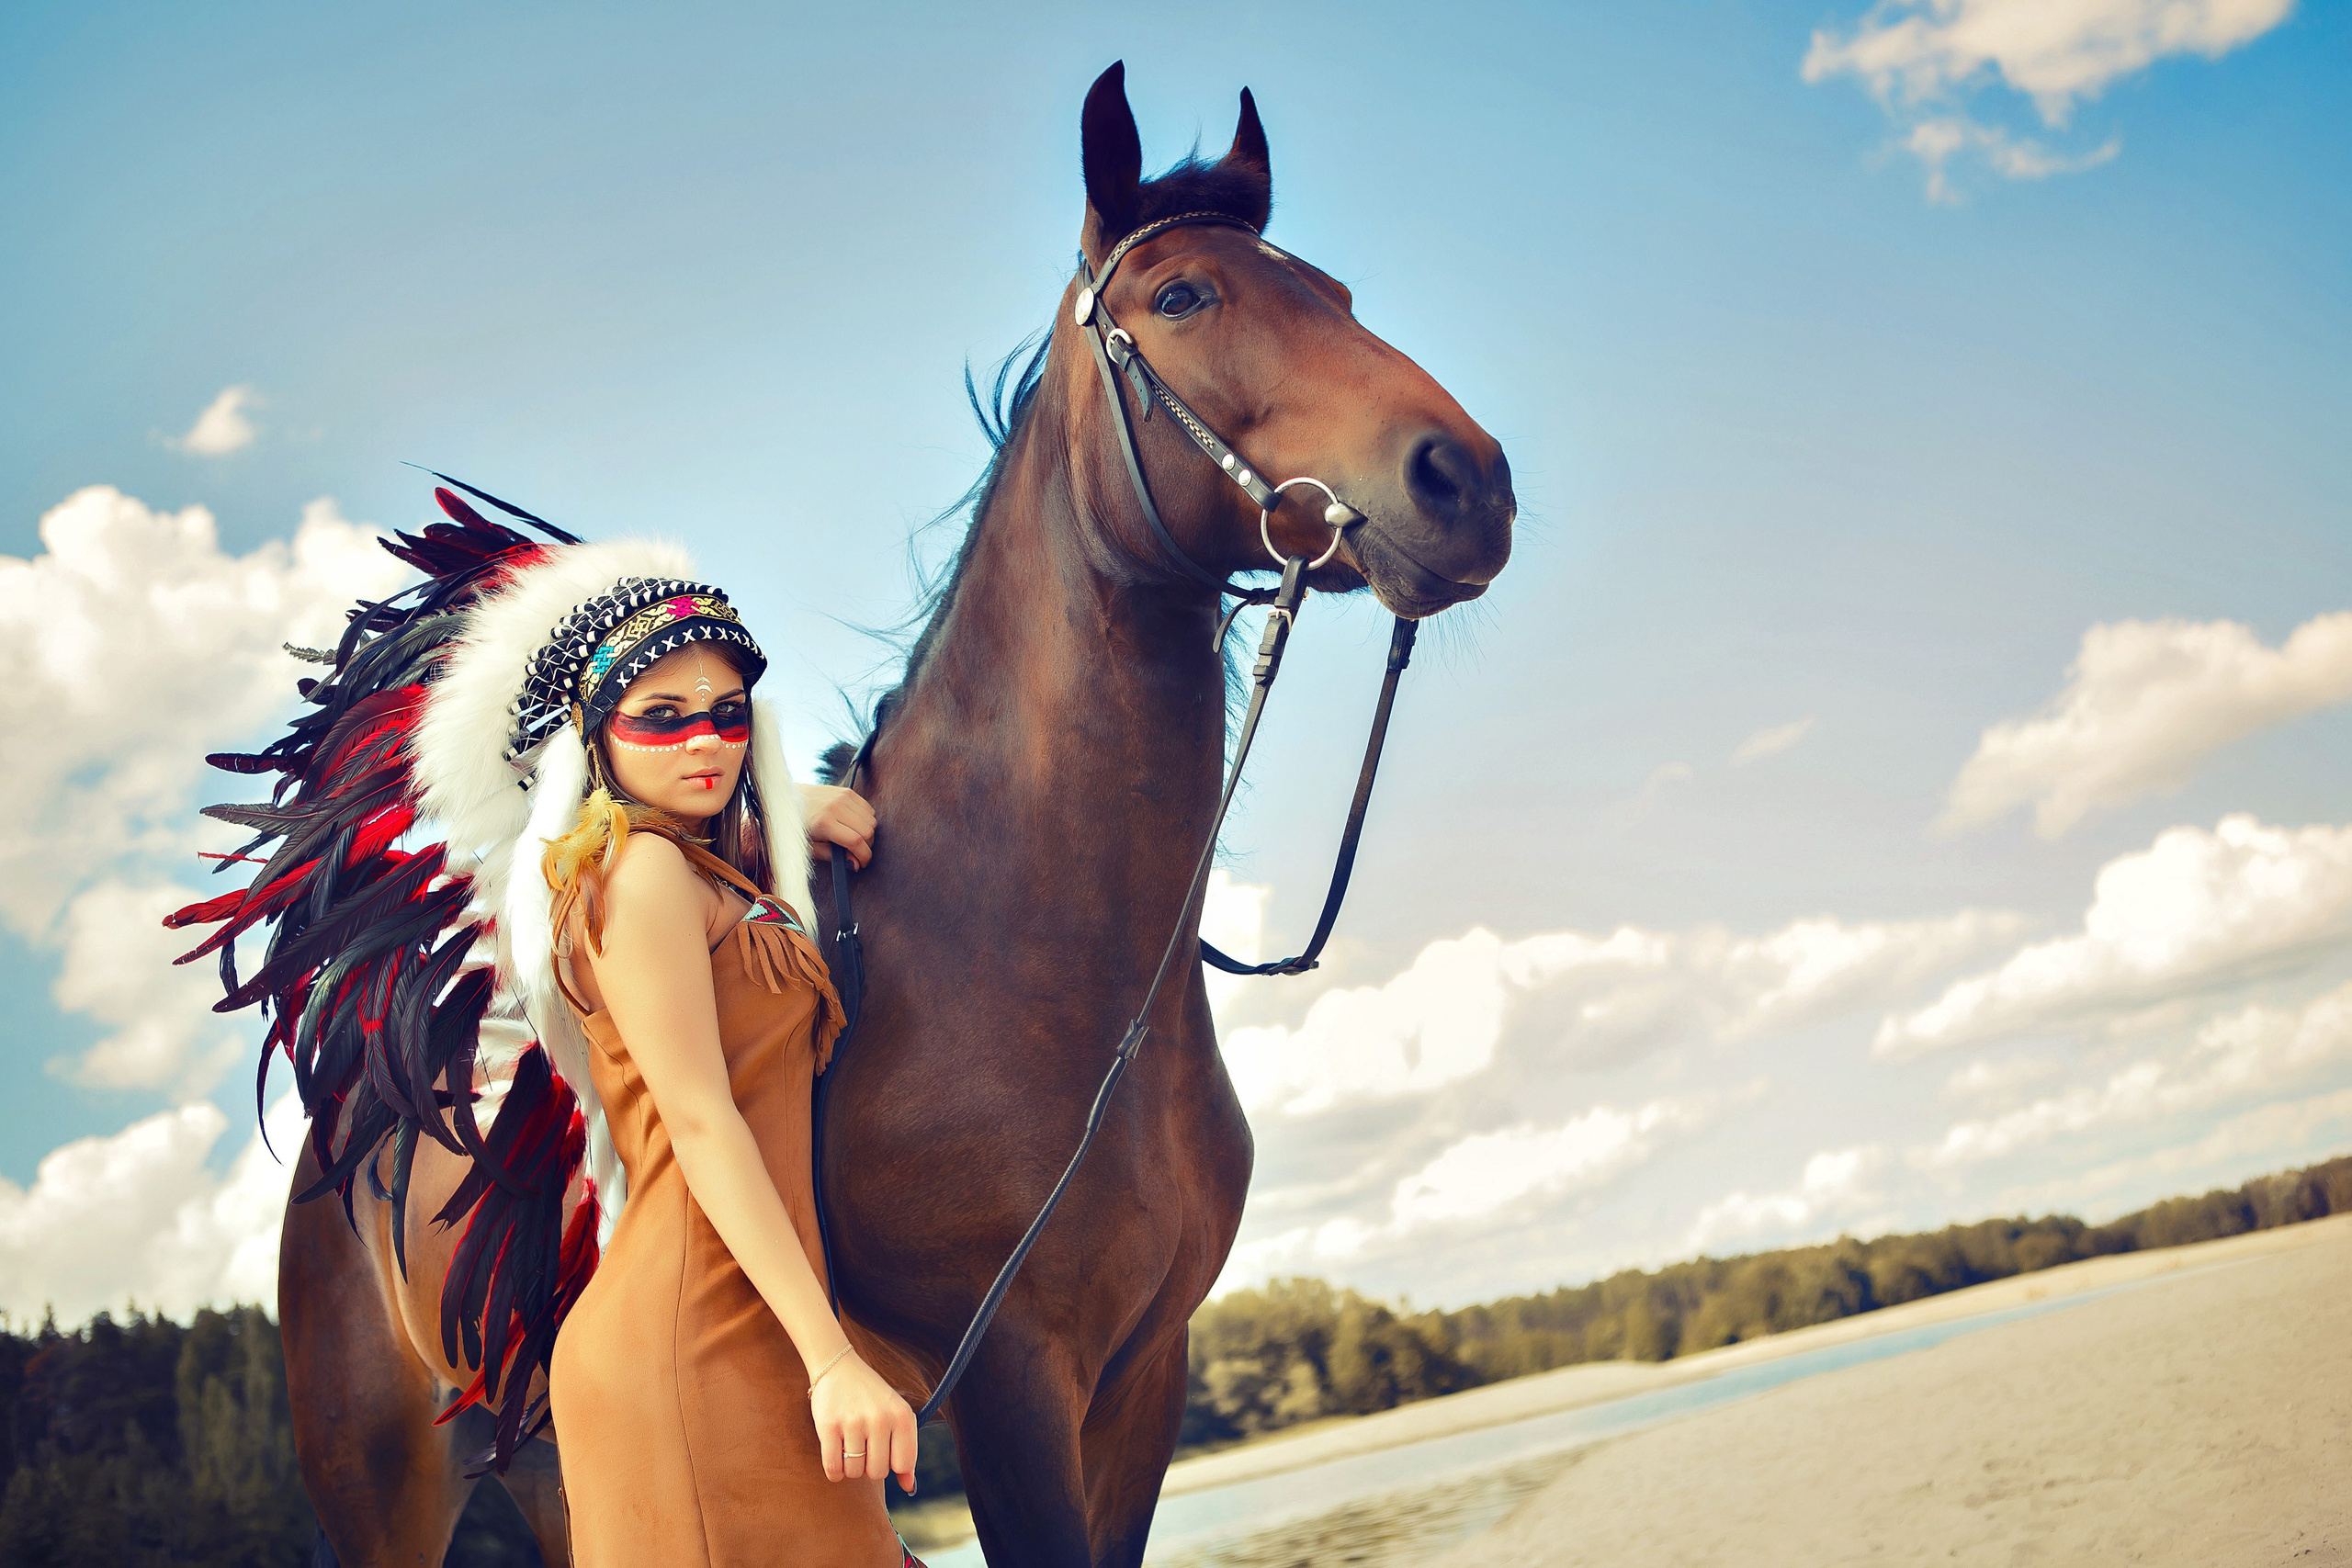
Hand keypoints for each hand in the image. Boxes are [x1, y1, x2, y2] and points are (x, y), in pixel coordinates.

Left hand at [802, 785, 875, 868]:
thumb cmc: (799, 826)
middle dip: (867, 846)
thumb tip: (855, 863)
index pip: (856, 841)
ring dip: (867, 833)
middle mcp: (835, 807)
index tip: (862, 862)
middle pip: (867, 831)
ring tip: (855, 838)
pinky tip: (855, 825)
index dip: (864, 855)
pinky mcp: (847, 791)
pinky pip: (868, 809)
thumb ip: (833, 856)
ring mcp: (842, 797)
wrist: (790, 800)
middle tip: (858, 852)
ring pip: (871, 820)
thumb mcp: (811, 847)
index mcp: (824, 823)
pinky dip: (866, 820)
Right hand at [811, 1351, 917, 1492]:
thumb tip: (909, 1487)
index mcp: (902, 1416)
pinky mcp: (829, 1426)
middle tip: (863, 1447)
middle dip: (869, 1466)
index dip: (891, 1464)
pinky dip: (834, 1471)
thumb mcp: (896, 1416)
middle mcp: (880, 1419)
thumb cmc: (872, 1399)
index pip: (903, 1465)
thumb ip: (905, 1451)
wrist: (839, 1367)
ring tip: (849, 1446)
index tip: (884, 1450)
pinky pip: (833, 1469)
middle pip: (877, 1472)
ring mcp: (854, 1422)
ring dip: (850, 1467)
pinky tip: (835, 1456)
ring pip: (854, 1472)